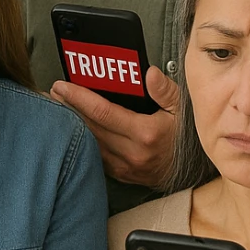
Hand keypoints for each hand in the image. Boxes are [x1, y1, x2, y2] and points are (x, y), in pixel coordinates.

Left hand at [50, 66, 178, 185]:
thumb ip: (164, 90)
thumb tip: (149, 73)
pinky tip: (75, 130)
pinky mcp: (123, 175)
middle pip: (90, 128)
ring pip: (90, 143)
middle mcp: (132, 153)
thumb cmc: (187, 136)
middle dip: (68, 108)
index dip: (79, 98)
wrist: (196, 170)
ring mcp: (126, 167)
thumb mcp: (182, 107)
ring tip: (58, 108)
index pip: (103, 113)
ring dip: (73, 125)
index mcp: (145, 134)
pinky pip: (97, 156)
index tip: (62, 86)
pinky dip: (84, 141)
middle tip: (53, 92)